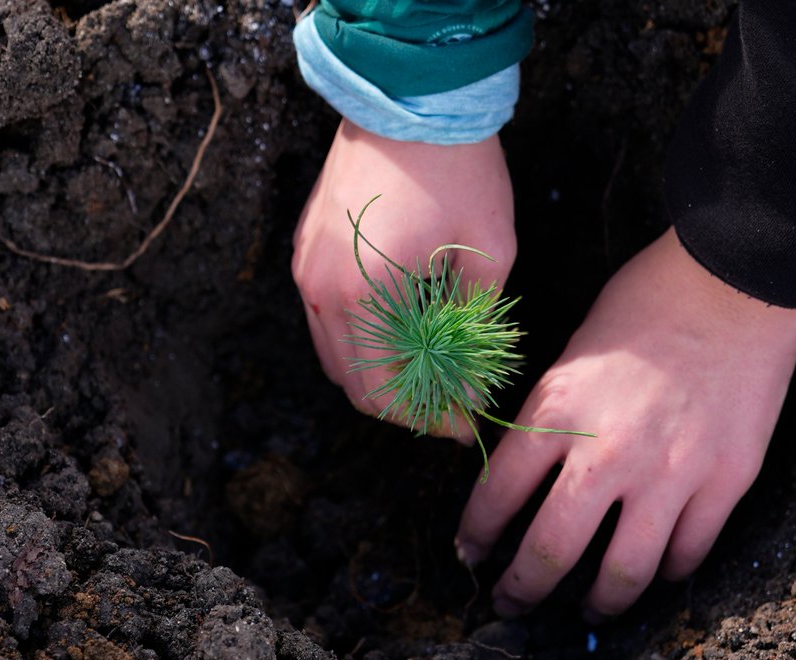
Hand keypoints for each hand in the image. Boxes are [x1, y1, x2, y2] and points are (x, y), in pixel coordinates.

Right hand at [292, 120, 515, 439]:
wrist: (410, 98)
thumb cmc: (458, 169)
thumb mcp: (489, 254)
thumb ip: (475, 324)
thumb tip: (472, 376)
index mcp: (363, 295)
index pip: (385, 391)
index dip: (426, 417)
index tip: (462, 425)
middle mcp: (321, 288)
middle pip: (353, 383)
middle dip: (403, 405)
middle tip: (449, 406)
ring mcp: (306, 267)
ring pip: (334, 354)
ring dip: (379, 375)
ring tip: (429, 375)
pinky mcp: (307, 248)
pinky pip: (325, 318)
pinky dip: (360, 341)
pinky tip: (401, 333)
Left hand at [455, 227, 795, 620]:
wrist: (735, 281)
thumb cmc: (646, 304)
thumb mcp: (570, 356)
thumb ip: (549, 420)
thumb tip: (525, 476)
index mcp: (557, 414)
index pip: (496, 497)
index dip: (475, 536)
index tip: (470, 554)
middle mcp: (607, 454)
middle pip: (550, 552)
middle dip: (520, 591)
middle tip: (510, 606)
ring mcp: (670, 474)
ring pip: (623, 573)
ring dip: (596, 603)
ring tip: (586, 610)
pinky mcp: (725, 481)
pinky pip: (687, 553)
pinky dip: (664, 573)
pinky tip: (652, 573)